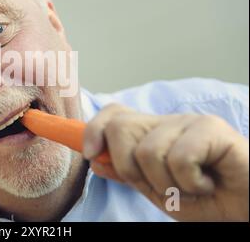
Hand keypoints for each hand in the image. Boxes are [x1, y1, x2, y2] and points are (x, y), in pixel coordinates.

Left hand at [83, 103, 248, 220]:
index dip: (93, 129)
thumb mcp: (157, 191)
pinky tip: (207, 183)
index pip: (114, 115)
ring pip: (147, 150)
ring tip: (189, 187)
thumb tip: (95, 160)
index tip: (88, 153)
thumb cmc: (204, 199)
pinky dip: (189, 184)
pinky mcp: (211, 127)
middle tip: (159, 185)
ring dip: (165, 184)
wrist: (246, 208)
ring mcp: (188, 122)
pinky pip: (178, 157)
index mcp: (151, 134)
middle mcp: (166, 122)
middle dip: (128, 166)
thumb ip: (128, 174)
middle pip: (120, 127)